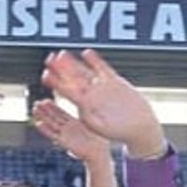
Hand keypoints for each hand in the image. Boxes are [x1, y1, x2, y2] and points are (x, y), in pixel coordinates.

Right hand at [32, 99, 112, 164]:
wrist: (98, 154)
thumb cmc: (98, 140)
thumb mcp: (94, 123)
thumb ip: (91, 112)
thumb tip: (93, 98)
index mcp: (74, 123)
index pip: (62, 113)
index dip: (53, 107)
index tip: (46, 100)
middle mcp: (68, 128)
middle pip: (54, 117)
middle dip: (45, 110)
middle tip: (37, 103)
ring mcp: (65, 134)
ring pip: (52, 124)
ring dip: (43, 117)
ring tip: (35, 109)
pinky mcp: (63, 142)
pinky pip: (53, 135)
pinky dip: (45, 130)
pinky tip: (38, 123)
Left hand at [41, 50, 164, 157]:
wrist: (140, 127)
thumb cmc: (120, 132)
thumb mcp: (102, 127)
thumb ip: (90, 118)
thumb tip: (80, 111)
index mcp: (86, 106)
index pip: (68, 92)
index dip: (56, 83)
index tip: (45, 75)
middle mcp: (92, 95)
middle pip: (73, 79)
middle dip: (61, 70)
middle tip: (48, 59)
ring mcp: (102, 87)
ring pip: (85, 72)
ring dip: (74, 63)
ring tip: (62, 54)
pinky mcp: (115, 82)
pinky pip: (102, 69)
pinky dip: (95, 61)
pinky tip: (87, 53)